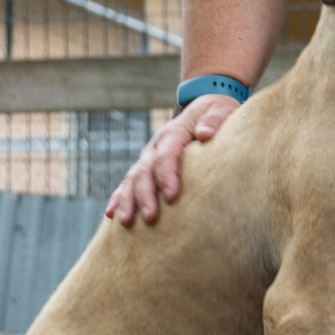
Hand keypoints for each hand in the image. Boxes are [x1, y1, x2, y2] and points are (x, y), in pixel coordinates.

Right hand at [105, 94, 239, 225]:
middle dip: (146, 194)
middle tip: (151, 217)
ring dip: (128, 200)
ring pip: (132, 178)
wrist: (206, 112)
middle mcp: (157, 145)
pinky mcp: (146, 167)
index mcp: (175, 132)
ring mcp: (149, 156)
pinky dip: (119, 197)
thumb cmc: (219, 116)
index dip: (167, 174)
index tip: (172, 196)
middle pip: (145, 170)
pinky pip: (128, 183)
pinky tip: (113, 214)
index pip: (167, 154)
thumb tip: (204, 134)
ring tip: (127, 222)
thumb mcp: (221, 111)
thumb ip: (214, 121)